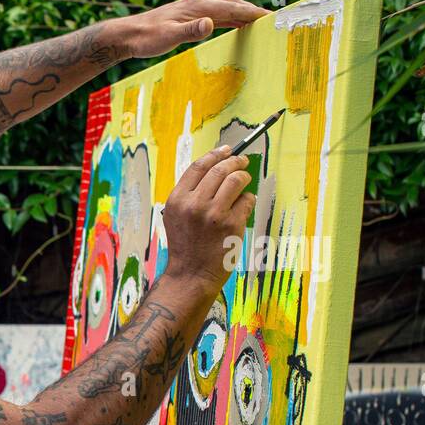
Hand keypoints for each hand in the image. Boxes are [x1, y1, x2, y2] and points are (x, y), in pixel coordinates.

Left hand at [115, 0, 268, 59]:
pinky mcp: (188, 16)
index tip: (270, 18)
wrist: (128, 35)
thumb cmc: (147, 38)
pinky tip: (234, 25)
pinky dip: (229, 18)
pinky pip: (215, 14)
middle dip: (252, 11)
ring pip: (225, 8)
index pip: (232, 8)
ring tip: (258, 23)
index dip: (252, 13)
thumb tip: (210, 24)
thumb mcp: (169, 37)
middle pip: (232, 4)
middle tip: (270, 21)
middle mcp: (198, 4)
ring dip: (242, 14)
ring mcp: (193, 9)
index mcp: (197, 7)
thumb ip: (191, 31)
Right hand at [163, 147, 254, 289]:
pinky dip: (247, 200)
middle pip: (220, 169)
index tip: (227, 150)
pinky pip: (246, 200)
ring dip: (244, 177)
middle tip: (242, 162)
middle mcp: (193, 204)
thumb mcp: (176, 216)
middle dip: (235, 161)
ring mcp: (213, 214)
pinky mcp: (231, 224)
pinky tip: (243, 206)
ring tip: (245, 181)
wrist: (190, 274)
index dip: (216, 154)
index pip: (199, 166)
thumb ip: (190, 194)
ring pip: (236, 180)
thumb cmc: (186, 246)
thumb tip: (215, 169)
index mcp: (177, 200)